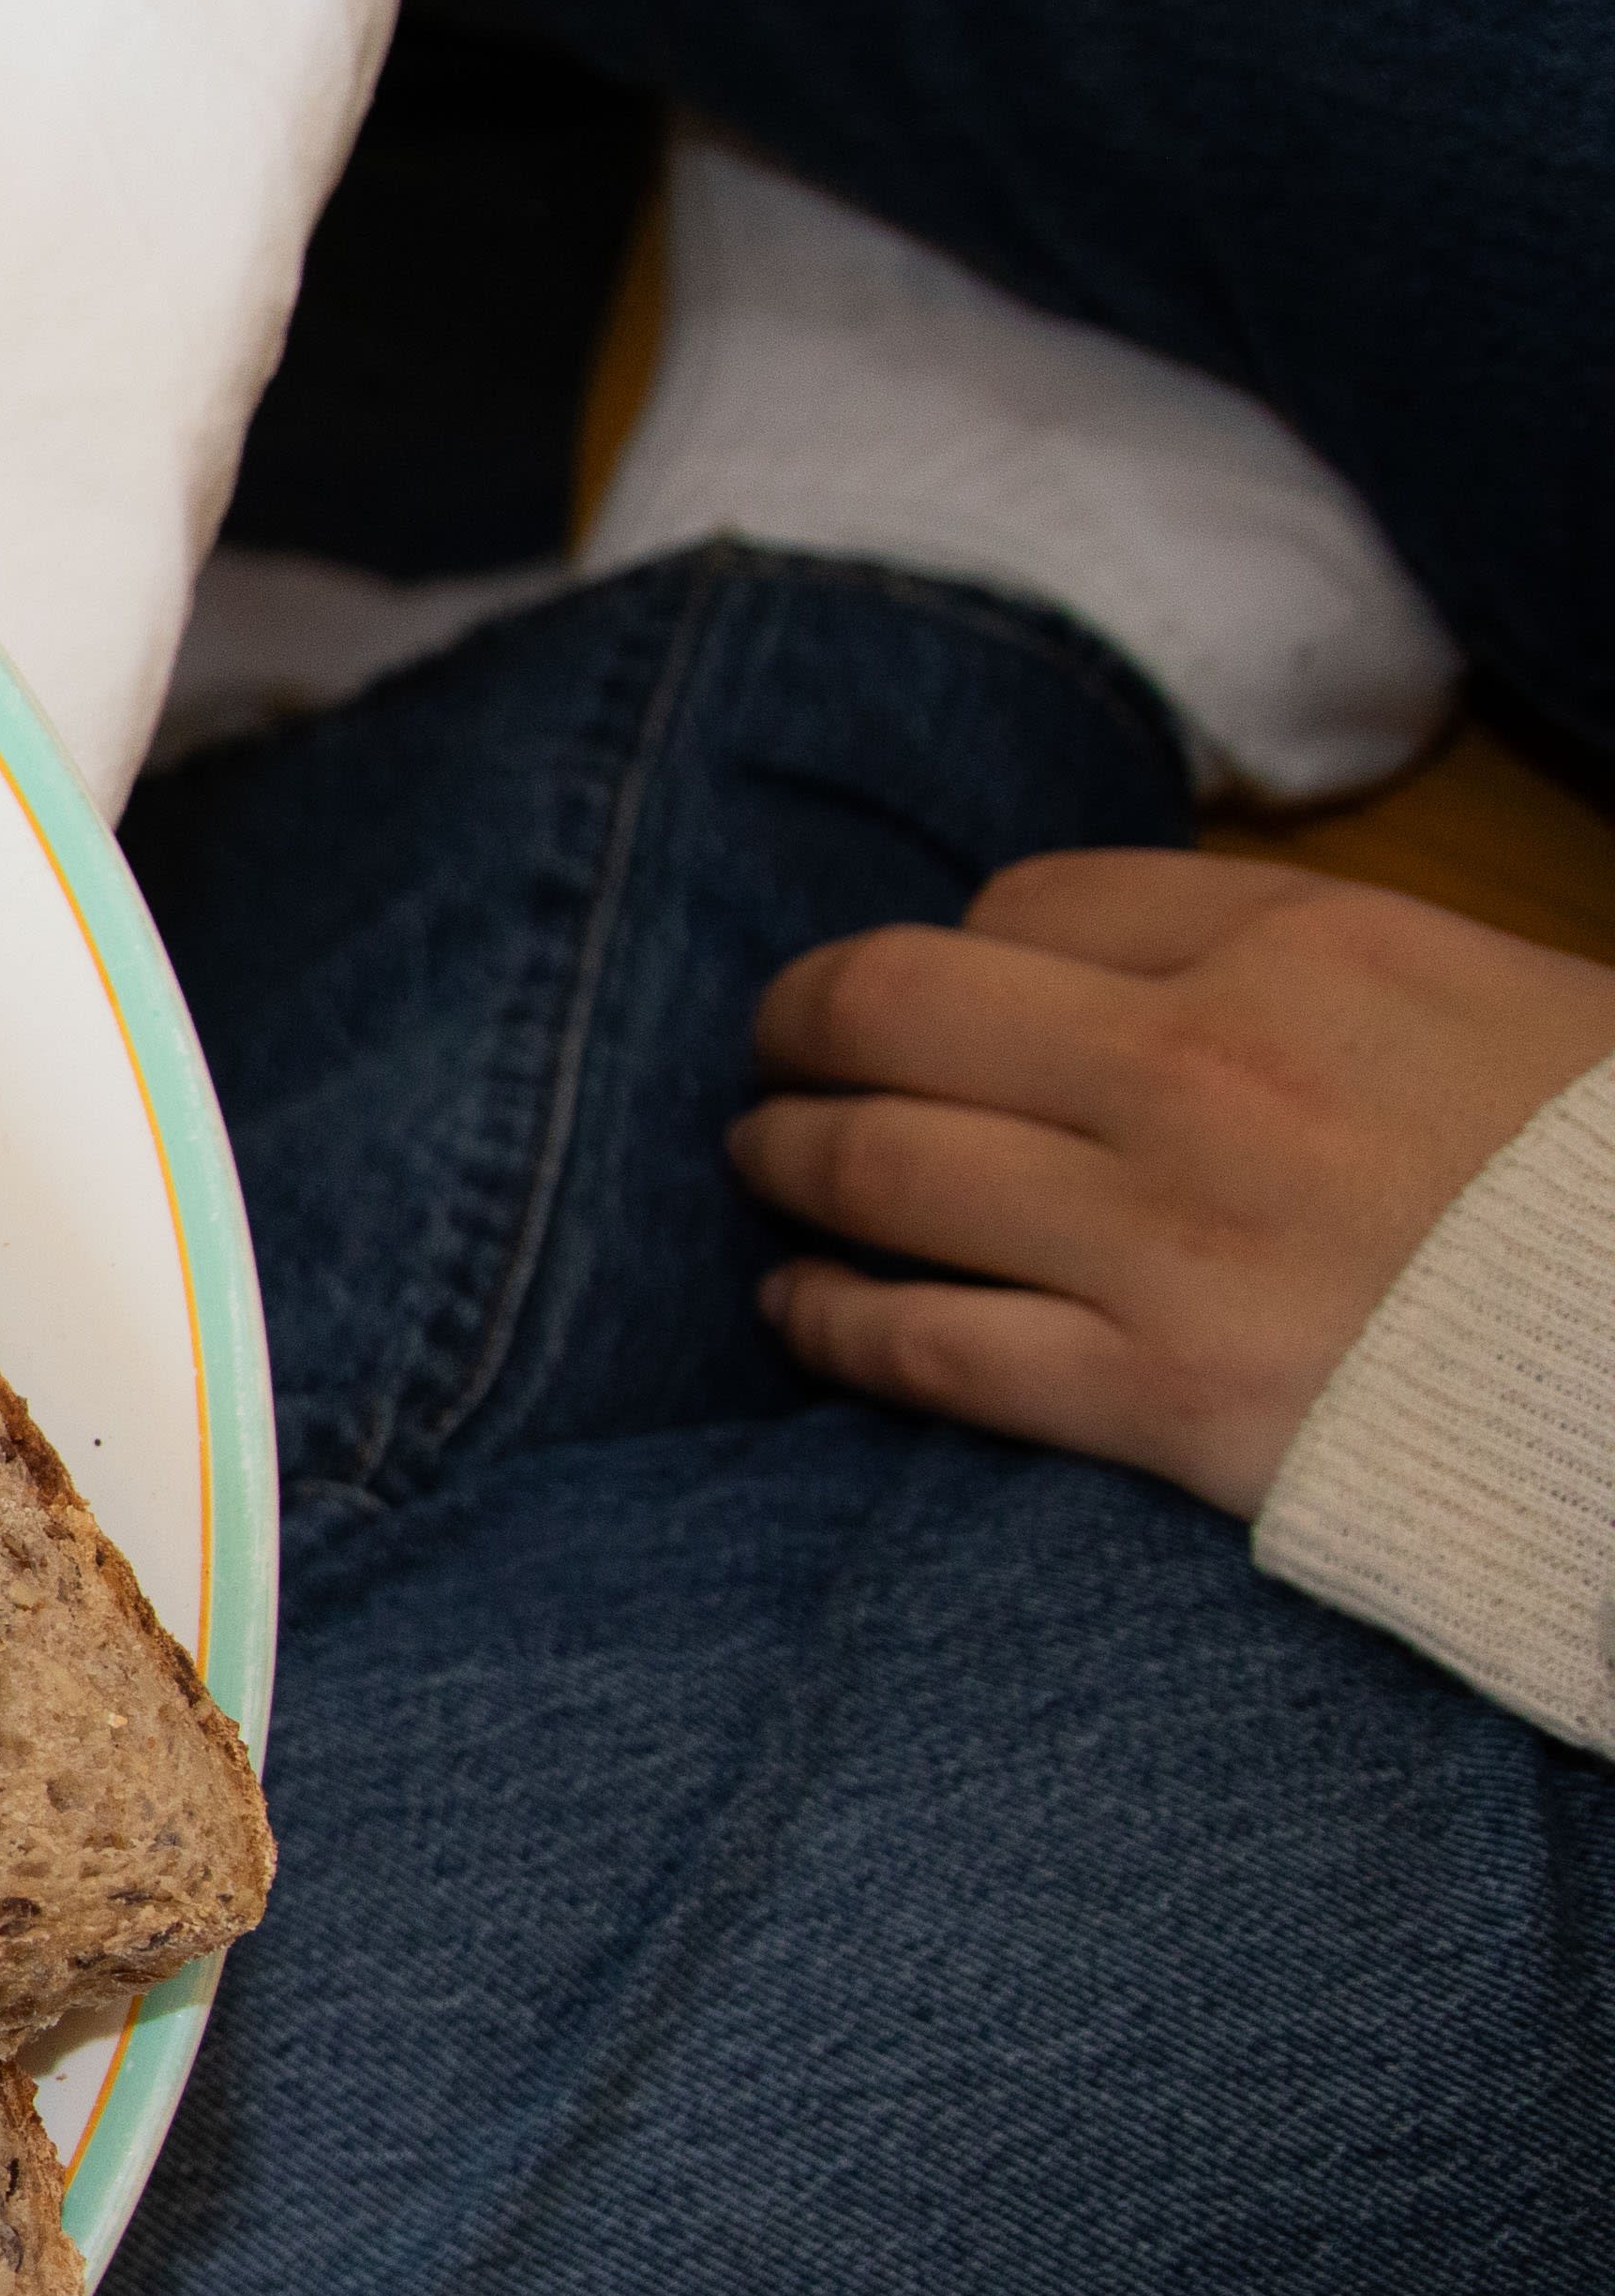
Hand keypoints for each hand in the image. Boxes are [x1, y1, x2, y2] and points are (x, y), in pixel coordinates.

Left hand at [729, 853, 1614, 1516]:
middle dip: (805, 1023)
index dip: (956, 946)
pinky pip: (921, 1343)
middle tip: (776, 1050)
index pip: (1029, 903)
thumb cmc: (1614, 1175)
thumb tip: (1186, 976)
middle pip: (895, 1009)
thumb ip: (1326, 975)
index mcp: (1304, 946)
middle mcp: (1203, 1069)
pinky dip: (827, 1319)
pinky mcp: (1157, 1392)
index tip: (937, 988)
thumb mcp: (1501, 1000)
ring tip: (766, 1159)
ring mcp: (1166, 1234)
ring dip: (787, 1158)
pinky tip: (799, 1307)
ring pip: (875, 1167)